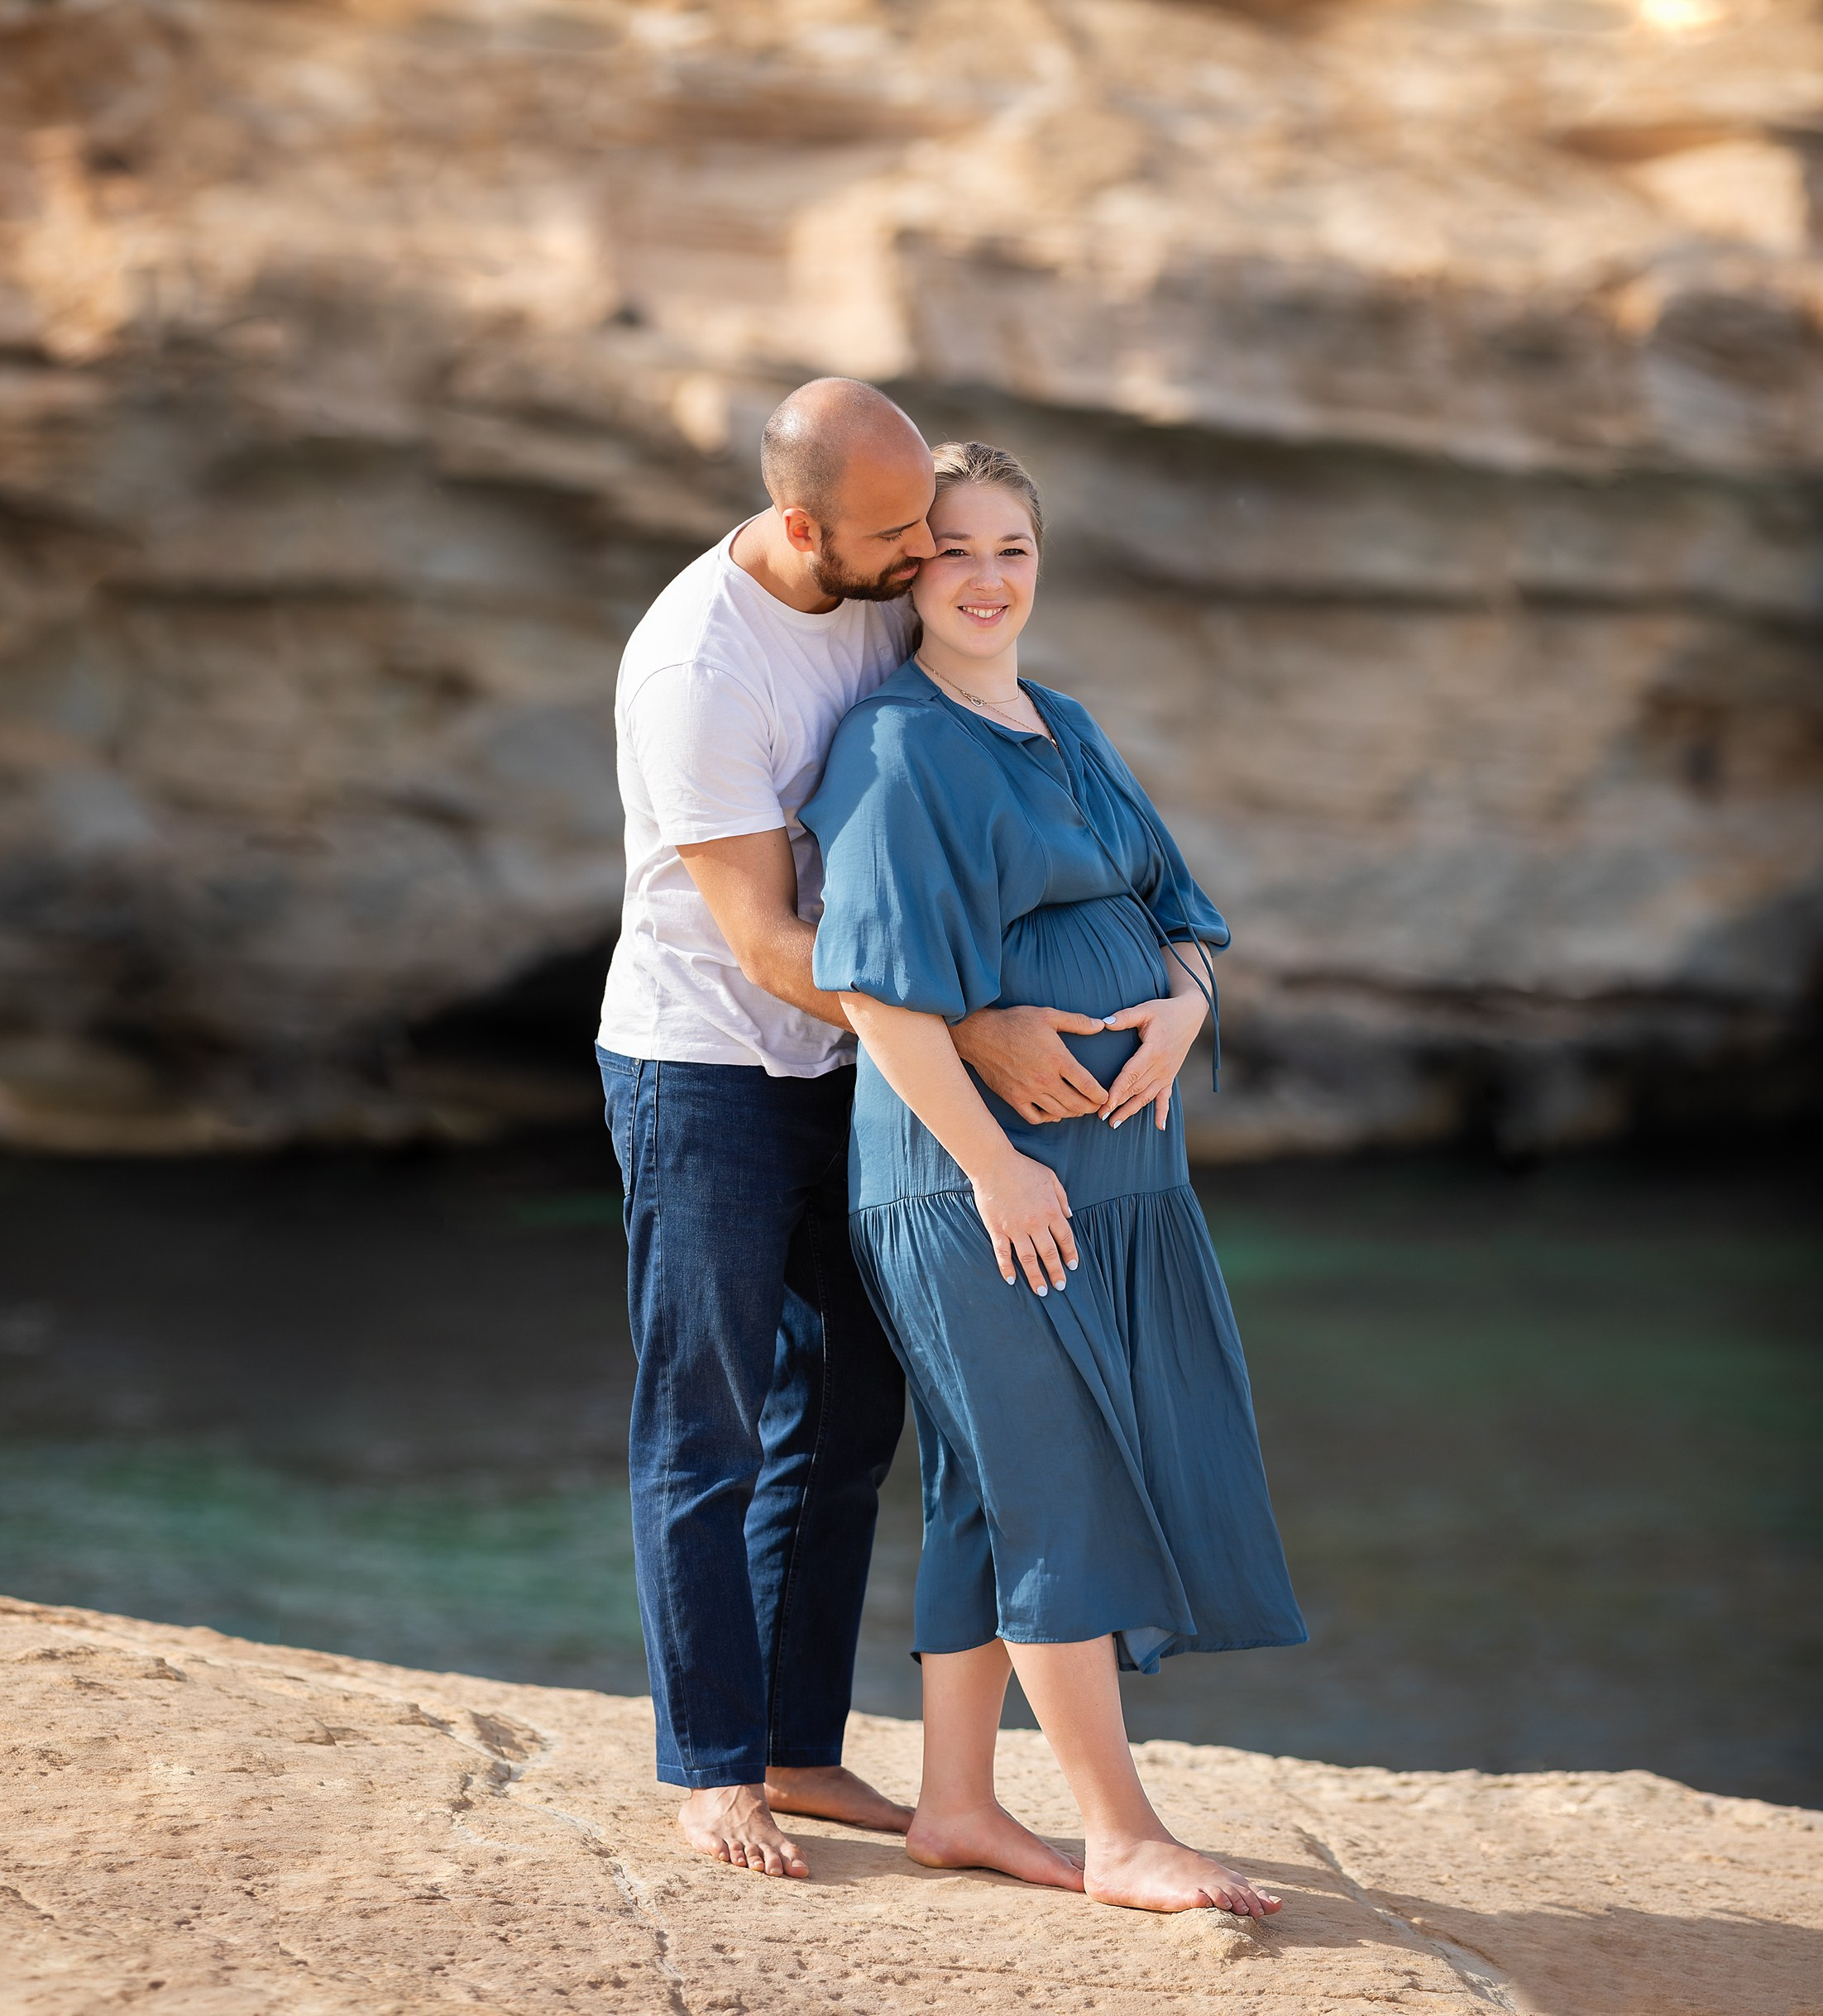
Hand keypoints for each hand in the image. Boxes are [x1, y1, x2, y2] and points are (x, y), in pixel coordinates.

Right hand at [952, 1006, 1108, 1122]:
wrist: (980, 1034)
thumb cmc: (1014, 1022)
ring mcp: (1028, 1092)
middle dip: (1090, 1108)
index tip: (1105, 1096)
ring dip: (1072, 1113)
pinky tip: (1053, 1113)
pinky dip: (1048, 1118)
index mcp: (1057, 1059)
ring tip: (1078, 1108)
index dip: (1100, 1095)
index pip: (1087, 1086)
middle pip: (1076, 1104)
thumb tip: (1101, 1025)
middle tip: (1096, 1106)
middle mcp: (1044, 1080)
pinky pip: (1035, 1117)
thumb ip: (1077, 1022)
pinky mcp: (1013, 1098)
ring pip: (1058, 1113)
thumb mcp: (1048, 1015)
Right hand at [969, 1148, 1077, 1294]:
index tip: (1072, 1266)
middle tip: (1060, 1286)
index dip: (1070, 1254)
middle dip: (1056, 1272)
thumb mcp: (1050, 1177)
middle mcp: (1035, 1223)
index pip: (1065, 1238)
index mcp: (1051, 1210)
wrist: (994, 1164)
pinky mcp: (997, 1229)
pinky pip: (1003, 1253)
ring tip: (1042, 1292)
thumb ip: (1062, 1197)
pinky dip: (1007, 1267)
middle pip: (1049, 1253)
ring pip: (1028, 1258)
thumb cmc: (1023, 1168)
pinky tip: (1011, 1280)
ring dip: (1036, 1277)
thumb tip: (1070, 1215)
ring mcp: (1015, 1228)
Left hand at [1097, 990, 1206, 1129]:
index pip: (1132, 1074)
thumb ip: (1125, 1017)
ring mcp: (1167, 1073)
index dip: (1118, 1089)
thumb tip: (1104, 1023)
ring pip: (1147, 1097)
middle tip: (1102, 1117)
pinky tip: (1160, 1127)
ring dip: (1132, 1111)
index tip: (1106, 1103)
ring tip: (1115, 1124)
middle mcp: (1161, 1066)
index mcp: (1153, 1051)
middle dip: (1119, 1104)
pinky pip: (1167, 1097)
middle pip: (1136, 1089)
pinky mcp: (1171, 1076)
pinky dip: (1163, 1112)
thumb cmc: (1165, 1011)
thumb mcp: (1145, 1010)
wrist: (1190, 1015)